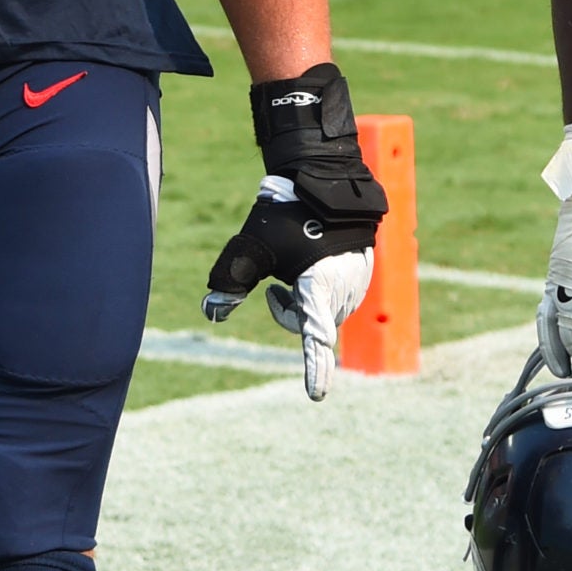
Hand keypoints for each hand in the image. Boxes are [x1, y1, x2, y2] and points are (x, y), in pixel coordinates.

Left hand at [202, 63, 387, 399]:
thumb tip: (211, 311)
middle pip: (308, 325)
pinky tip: (312, 258)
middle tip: (272, 285)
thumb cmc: (288, 211)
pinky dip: (315, 287)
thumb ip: (229, 279)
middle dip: (287, 312)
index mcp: (321, 287)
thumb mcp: (253, 245)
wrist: (325, 175)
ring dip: (301, 298)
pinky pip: (333, 297)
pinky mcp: (360, 274)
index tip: (315, 395)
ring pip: (321, 311)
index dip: (314, 368)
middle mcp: (345, 292)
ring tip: (296, 263)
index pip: (314, 338)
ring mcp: (357, 285)